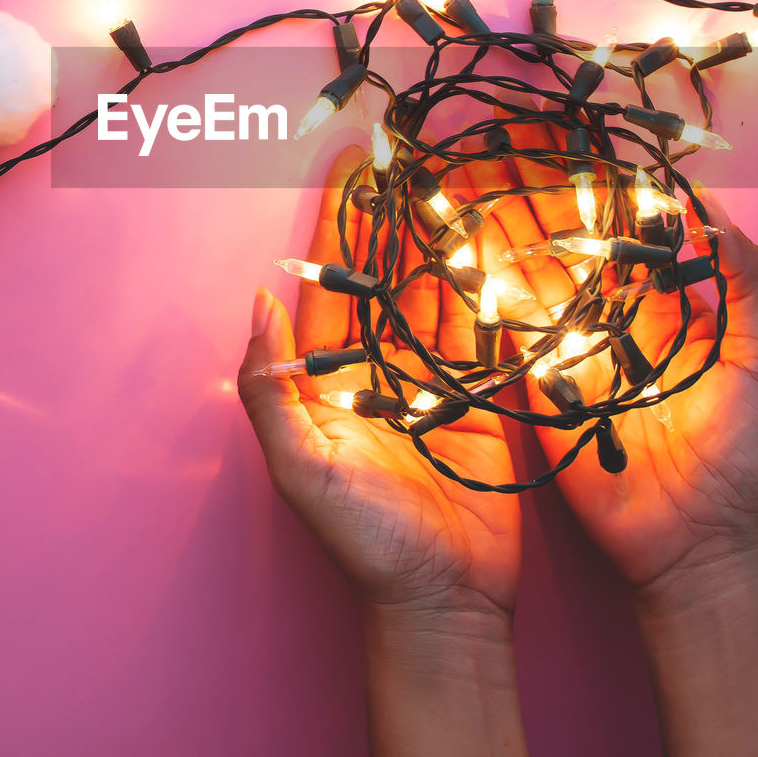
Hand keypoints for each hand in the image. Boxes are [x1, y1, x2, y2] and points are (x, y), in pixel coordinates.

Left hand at [239, 147, 527, 756]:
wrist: (442, 602)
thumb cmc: (363, 540)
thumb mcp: (301, 465)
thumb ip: (271, 386)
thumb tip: (257, 300)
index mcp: (329, 374)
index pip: (333, 277)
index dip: (340, 218)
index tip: (352, 163)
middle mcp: (379, 367)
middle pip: (387, 272)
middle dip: (396, 214)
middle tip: (413, 154)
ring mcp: (432, 381)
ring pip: (437, 293)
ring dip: (445, 239)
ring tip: (458, 180)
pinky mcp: (480, 402)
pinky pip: (483, 333)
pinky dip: (490, 289)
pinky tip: (500, 245)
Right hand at [464, 116, 757, 593]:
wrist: (700, 547)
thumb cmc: (749, 457)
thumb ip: (749, 288)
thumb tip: (719, 213)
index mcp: (671, 309)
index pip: (630, 235)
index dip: (600, 192)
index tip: (568, 146)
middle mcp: (615, 321)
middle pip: (570, 249)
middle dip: (534, 203)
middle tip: (494, 151)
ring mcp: (574, 354)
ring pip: (533, 284)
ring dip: (500, 238)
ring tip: (463, 188)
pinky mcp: (540, 390)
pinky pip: (510, 337)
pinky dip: (484, 297)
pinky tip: (457, 257)